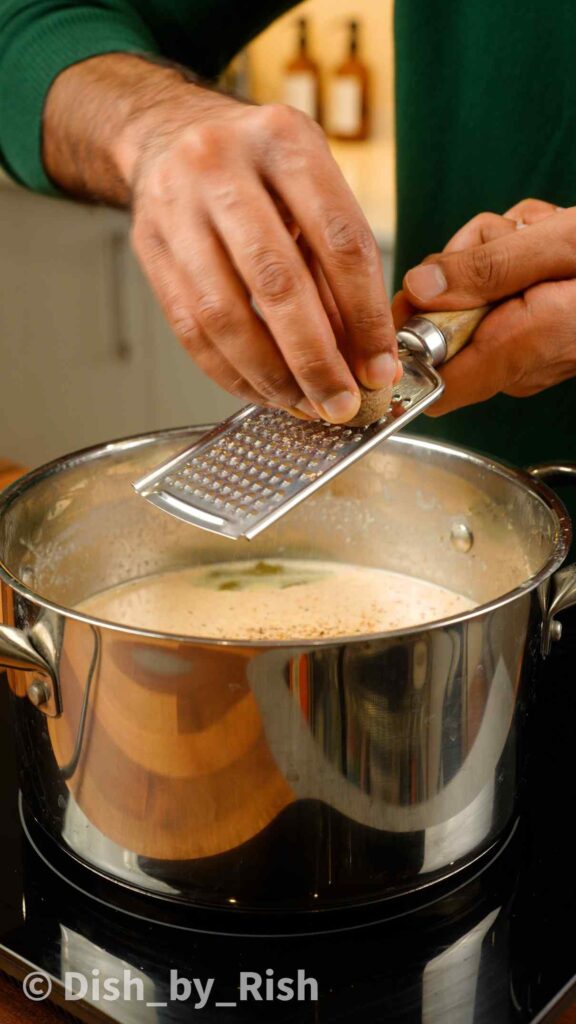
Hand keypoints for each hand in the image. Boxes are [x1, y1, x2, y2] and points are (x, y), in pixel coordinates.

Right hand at [44, 55, 398, 422]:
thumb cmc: (256, 165)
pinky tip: (263, 391)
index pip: (339, 241)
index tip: (380, 367)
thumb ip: (335, 262)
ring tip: (303, 405)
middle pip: (277, 282)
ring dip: (270, 375)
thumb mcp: (309, 182)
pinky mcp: (149, 249)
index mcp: (284, 141)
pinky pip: (190, 330)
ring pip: (225, 315)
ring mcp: (177, 208)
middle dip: (315, 358)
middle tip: (341, 404)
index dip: (366, 316)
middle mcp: (222, 167)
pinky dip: (231, 372)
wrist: (167, 132)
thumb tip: (363, 354)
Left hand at [394, 198, 575, 414]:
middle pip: (445, 329)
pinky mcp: (530, 338)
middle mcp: (518, 365)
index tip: (417, 293)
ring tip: (533, 234)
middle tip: (504, 236)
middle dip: (460, 270)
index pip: (433, 386)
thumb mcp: (557, 243)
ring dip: (488, 254)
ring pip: (468, 304)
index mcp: (520, 348)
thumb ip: (485, 267)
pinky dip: (508, 261)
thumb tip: (419, 288)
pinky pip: (494, 301)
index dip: (407, 343)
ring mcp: (523, 354)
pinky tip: (541, 244)